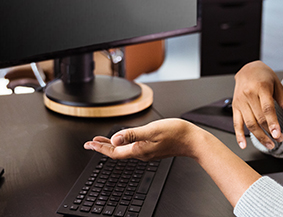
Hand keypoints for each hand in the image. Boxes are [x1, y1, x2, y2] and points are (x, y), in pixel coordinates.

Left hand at [84, 119, 200, 160]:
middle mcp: (142, 153)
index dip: (100, 148)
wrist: (193, 140)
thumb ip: (132, 134)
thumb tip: (115, 139)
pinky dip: (123, 144)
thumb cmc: (176, 133)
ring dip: (112, 145)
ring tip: (102, 141)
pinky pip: (132, 148)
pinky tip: (123, 140)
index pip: (114, 152)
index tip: (89, 144)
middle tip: (90, 144)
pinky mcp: (153, 149)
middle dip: (102, 147)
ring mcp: (147, 152)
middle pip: (117, 152)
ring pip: (124, 150)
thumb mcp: (151, 130)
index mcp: (139, 150)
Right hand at [232, 61, 282, 149]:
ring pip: (249, 123)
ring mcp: (240, 102)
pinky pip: (236, 123)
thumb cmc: (262, 76)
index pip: (267, 108)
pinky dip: (239, 135)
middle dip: (268, 133)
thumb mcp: (277, 83)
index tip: (278, 134)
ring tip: (269, 145)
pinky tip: (243, 145)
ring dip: (259, 137)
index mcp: (261, 88)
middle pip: (258, 118)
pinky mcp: (235, 107)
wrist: (246, 69)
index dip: (272, 123)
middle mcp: (248, 95)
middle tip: (278, 141)